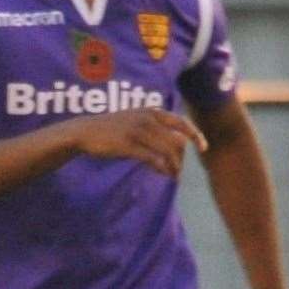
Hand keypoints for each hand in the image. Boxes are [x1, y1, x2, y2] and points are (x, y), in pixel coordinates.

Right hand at [72, 108, 207, 177]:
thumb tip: (174, 143)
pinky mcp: (128, 145)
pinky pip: (153, 158)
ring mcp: (138, 131)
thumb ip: (154, 128)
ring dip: (173, 166)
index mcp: (151, 112)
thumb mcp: (135, 121)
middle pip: (176, 141)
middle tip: (178, 172)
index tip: (203, 147)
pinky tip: (163, 173)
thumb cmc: (111, 129)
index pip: (181, 122)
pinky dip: (162, 168)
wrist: (84, 131)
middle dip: (181, 159)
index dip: (195, 135)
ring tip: (173, 176)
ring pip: (167, 151)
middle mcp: (147, 119)